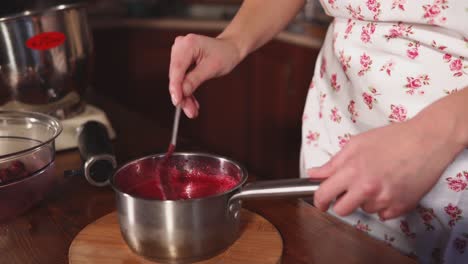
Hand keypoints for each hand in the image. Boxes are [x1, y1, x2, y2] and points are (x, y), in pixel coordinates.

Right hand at [169, 34, 242, 117]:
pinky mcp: (181, 61)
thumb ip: (194, 80)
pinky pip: (181, 78)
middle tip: (190, 112)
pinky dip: (187, 91)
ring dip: (185, 96)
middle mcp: (180, 46)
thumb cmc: (225, 55)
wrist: (230, 49)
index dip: (176, 87)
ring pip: (178, 80)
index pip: (177, 69)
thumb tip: (182, 93)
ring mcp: (179, 53)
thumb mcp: (212, 68)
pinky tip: (192, 103)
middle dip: (182, 95)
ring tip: (192, 111)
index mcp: (188, 44)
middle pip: (176, 76)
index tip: (177, 102)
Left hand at [308, 117, 463, 219]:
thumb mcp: (356, 144)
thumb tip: (314, 174)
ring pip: (364, 210)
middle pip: (342, 210)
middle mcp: (367, 189)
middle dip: (341, 203)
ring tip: (378, 180)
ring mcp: (385, 200)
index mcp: (352, 171)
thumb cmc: (391, 138)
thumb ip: (333, 163)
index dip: (319, 200)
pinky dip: (384, 204)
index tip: (321, 202)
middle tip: (349, 191)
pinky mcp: (401, 207)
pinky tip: (390, 187)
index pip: (324, 195)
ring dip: (366, 200)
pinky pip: (383, 214)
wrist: (427, 141)